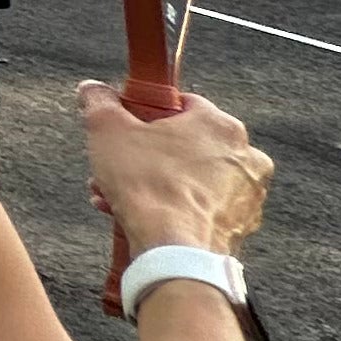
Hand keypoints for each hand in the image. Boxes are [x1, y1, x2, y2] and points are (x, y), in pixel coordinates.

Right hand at [82, 82, 272, 263]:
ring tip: (120, 198)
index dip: (148, 115)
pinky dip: (175, 210)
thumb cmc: (148, 186)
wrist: (175, 251)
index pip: (183, 105)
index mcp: (221, 125)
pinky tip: (143, 218)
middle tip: (119, 170)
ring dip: (157, 185)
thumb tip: (92, 89)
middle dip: (148, 157)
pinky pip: (202, 209)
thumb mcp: (108, 131)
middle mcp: (246, 156)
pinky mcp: (242, 226)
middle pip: (187, 146)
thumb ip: (99, 102)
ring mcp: (248, 194)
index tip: (129, 130)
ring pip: (193, 179)